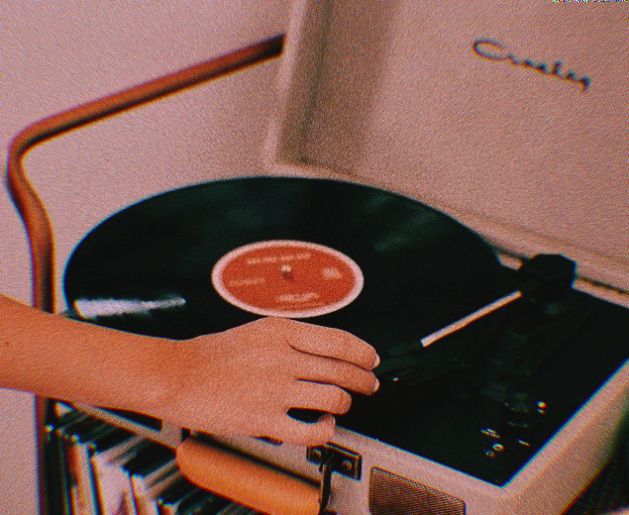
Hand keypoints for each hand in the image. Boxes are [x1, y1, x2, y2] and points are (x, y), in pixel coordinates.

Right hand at [150, 317, 379, 444]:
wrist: (178, 375)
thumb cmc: (214, 354)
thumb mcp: (256, 331)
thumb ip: (292, 339)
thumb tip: (327, 352)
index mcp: (281, 331)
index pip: (338, 340)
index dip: (363, 353)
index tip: (371, 360)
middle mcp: (283, 357)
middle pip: (342, 369)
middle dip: (364, 379)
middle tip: (370, 384)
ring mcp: (275, 389)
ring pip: (334, 397)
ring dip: (346, 402)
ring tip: (344, 404)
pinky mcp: (265, 419)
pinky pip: (311, 429)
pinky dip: (326, 429)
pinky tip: (325, 425)